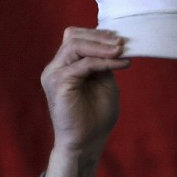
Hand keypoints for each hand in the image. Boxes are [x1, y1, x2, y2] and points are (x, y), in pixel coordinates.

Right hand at [41, 27, 130, 176]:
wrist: (88, 141)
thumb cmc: (96, 115)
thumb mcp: (104, 81)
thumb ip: (104, 62)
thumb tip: (116, 43)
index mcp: (64, 66)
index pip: (75, 38)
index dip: (97, 34)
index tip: (120, 38)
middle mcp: (55, 68)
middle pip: (73, 37)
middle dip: (100, 37)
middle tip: (123, 43)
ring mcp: (53, 75)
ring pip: (76, 46)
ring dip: (102, 46)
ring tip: (122, 50)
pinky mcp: (59, 83)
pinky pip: (84, 64)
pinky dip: (105, 62)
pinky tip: (122, 64)